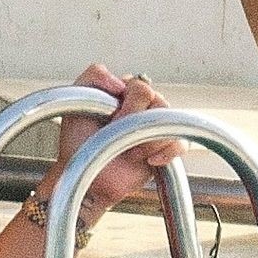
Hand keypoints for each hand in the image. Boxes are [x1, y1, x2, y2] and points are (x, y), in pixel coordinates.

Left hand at [49, 65, 182, 224]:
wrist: (86, 181)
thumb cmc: (79, 145)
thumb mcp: (76, 102)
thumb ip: (93, 76)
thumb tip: (120, 80)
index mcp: (126, 93)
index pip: (140, 85)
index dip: (126, 103)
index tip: (108, 117)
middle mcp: (144, 108)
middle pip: (157, 101)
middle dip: (134, 121)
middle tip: (116, 136)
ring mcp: (155, 128)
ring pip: (168, 121)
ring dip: (146, 140)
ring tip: (128, 153)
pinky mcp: (165, 149)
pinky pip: (181, 142)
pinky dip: (167, 151)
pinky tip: (150, 160)